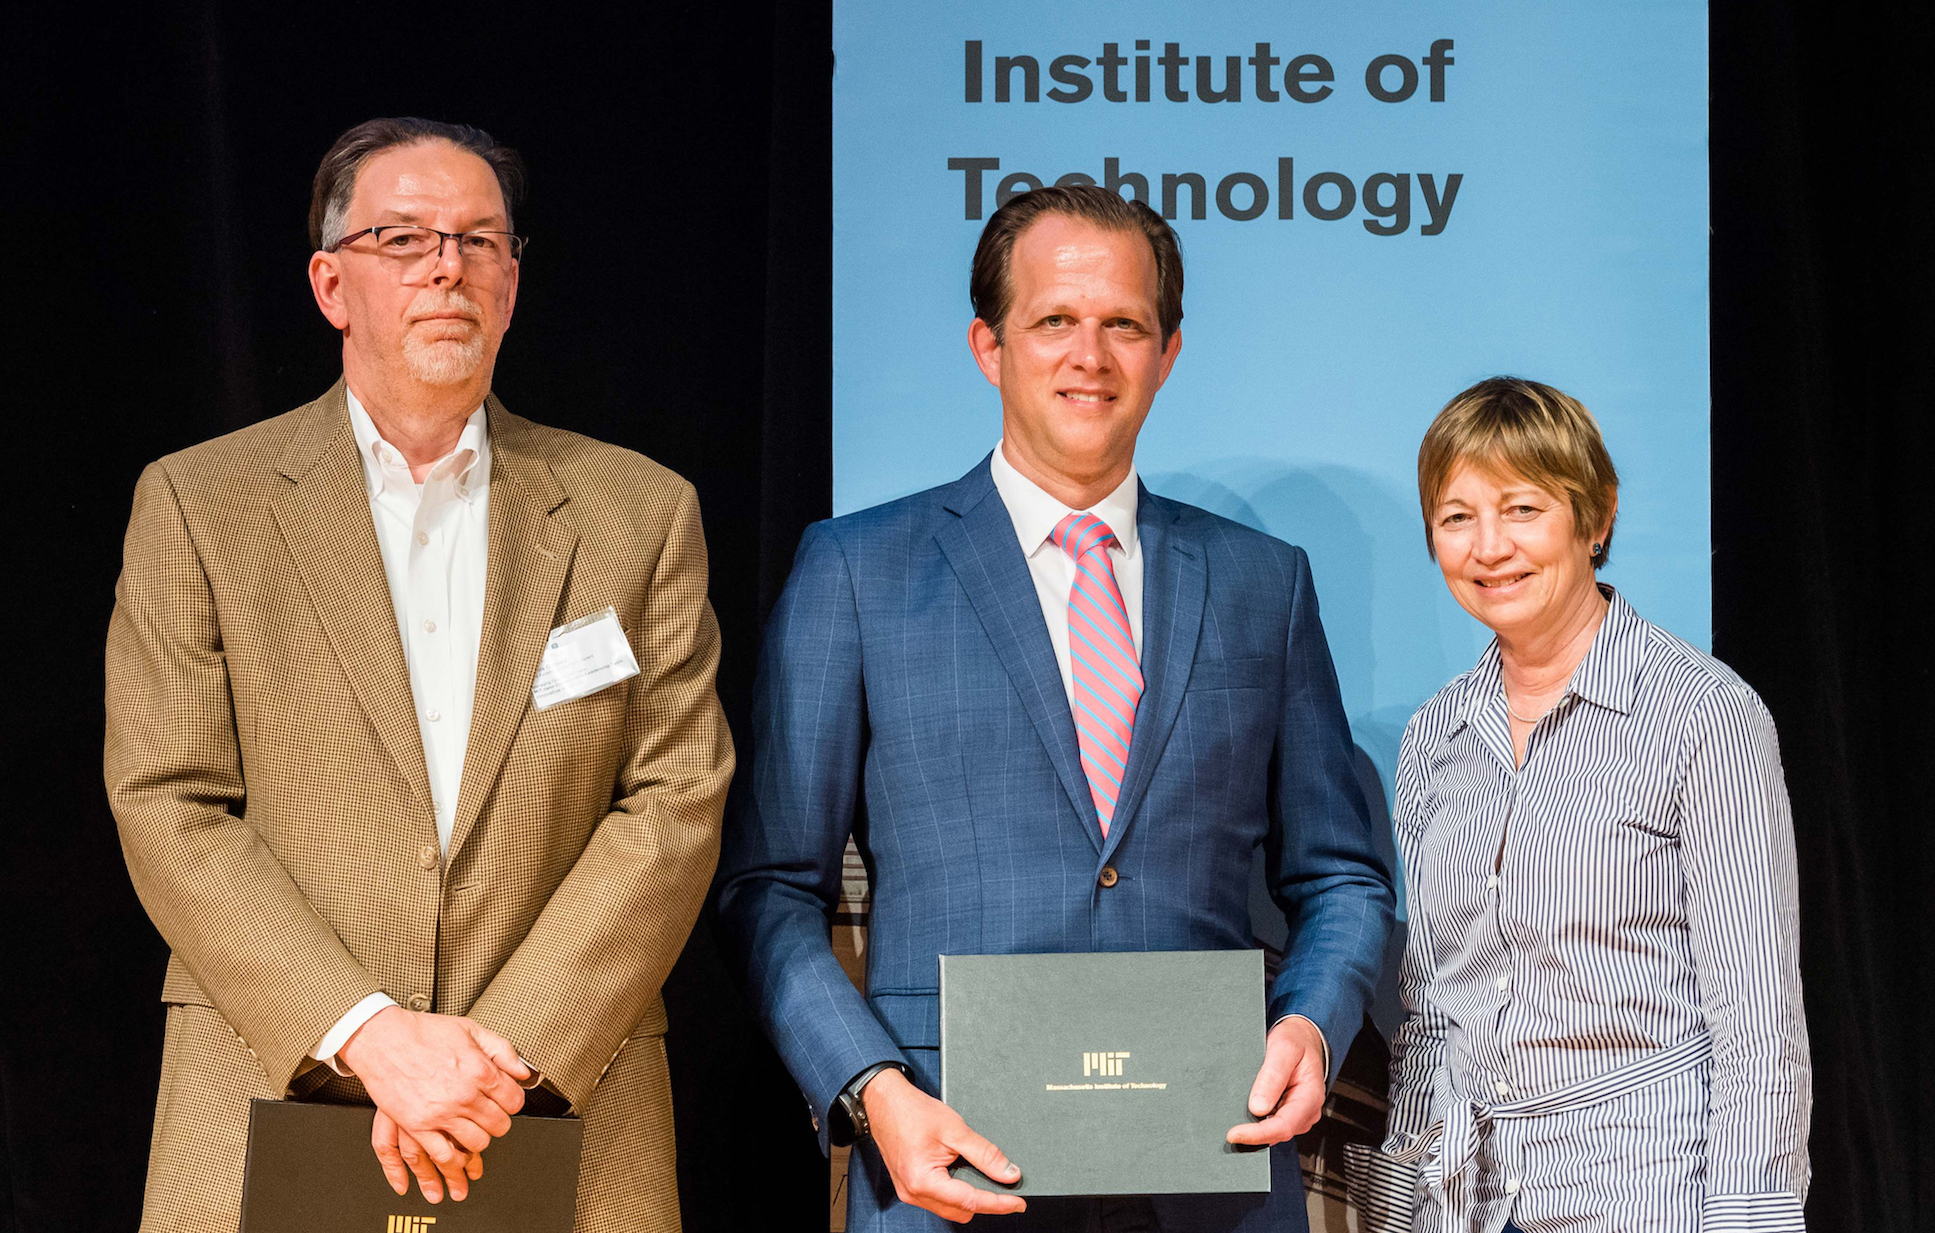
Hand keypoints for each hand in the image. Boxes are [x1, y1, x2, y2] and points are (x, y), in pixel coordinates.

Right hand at [339, 1006, 532, 1202]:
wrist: (383, 1040)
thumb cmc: (425, 1033)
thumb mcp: (472, 1030)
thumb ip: (503, 1051)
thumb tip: (524, 1071)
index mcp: (481, 1071)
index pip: (514, 1101)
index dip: (513, 1102)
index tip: (506, 1101)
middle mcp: (465, 1095)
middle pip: (499, 1125)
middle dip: (498, 1122)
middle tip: (490, 1116)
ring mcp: (441, 1113)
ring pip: (477, 1143)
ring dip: (479, 1140)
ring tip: (474, 1130)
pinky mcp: (418, 1126)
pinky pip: (444, 1154)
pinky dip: (455, 1159)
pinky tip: (456, 1153)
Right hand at [861, 1068, 1025, 1221]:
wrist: (884, 1102)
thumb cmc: (912, 1112)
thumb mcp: (955, 1130)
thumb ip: (985, 1154)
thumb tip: (1009, 1173)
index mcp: (923, 1181)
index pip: (970, 1201)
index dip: (998, 1203)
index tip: (1018, 1203)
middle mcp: (914, 1193)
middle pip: (961, 1211)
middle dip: (985, 1202)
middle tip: (1005, 1187)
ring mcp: (910, 1192)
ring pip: (950, 1208)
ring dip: (969, 1197)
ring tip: (983, 1177)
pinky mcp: (909, 1187)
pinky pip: (939, 1199)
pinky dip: (955, 1191)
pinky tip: (962, 1174)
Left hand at [1227, 1015, 1326, 1146]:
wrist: (1302, 1037)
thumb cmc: (1297, 1040)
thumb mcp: (1284, 1048)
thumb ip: (1272, 1076)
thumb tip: (1258, 1107)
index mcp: (1310, 1097)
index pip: (1284, 1126)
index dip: (1258, 1134)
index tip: (1234, 1133)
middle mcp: (1306, 1111)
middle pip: (1276, 1134)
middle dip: (1251, 1134)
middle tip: (1226, 1130)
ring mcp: (1296, 1115)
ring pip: (1271, 1132)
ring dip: (1251, 1129)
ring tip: (1231, 1119)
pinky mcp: (1285, 1113)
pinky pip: (1268, 1124)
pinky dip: (1254, 1123)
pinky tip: (1241, 1116)